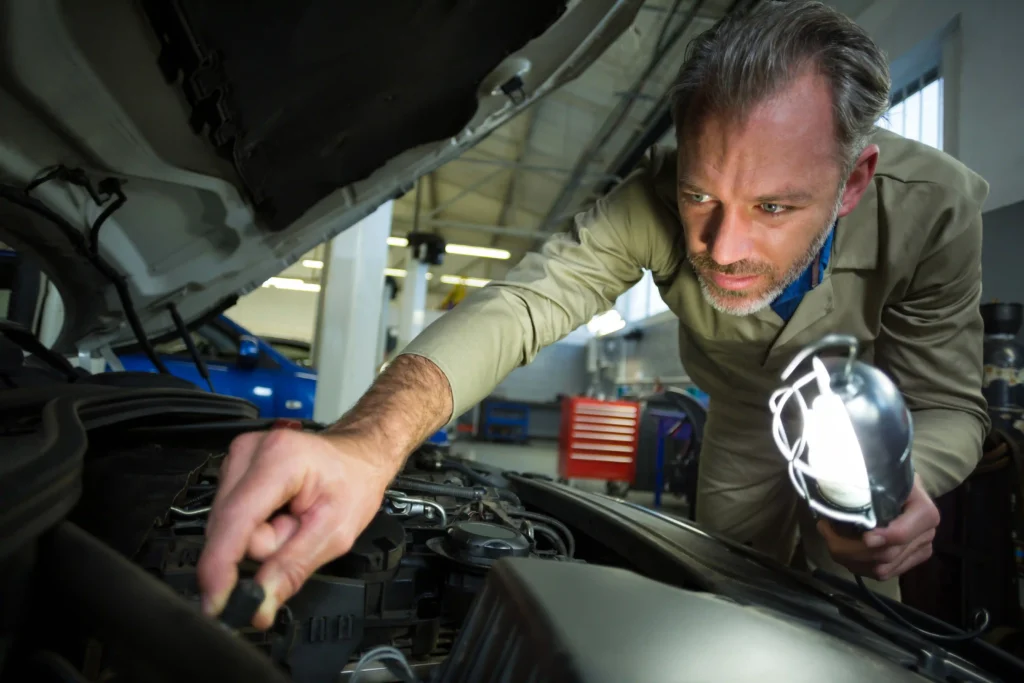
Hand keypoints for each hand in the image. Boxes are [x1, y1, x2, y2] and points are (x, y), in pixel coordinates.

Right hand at [197, 428, 393, 628]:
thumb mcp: (336, 533)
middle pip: (228, 529)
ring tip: (291, 519)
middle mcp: (251, 452)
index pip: (235, 521)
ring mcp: (238, 457)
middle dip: (261, 547)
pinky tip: (278, 512)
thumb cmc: (354, 483)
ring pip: (226, 528)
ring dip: (259, 536)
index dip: (220, 566)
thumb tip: (259, 605)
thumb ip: (293, 570)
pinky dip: (255, 525)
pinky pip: (230, 519)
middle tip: (297, 531)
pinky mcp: (233, 468)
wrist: (357, 456)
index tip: (216, 602)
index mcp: (280, 460)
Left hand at [817, 474, 939, 581]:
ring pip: (881, 569)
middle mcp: (927, 534)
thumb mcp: (883, 474)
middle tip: (825, 531)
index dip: (880, 538)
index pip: (901, 534)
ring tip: (830, 539)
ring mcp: (920, 550)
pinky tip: (844, 552)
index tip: (860, 535)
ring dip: (850, 559)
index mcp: (924, 512)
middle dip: (849, 548)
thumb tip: (838, 487)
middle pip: (886, 555)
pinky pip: (883, 574)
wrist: (905, 486)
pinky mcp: (911, 561)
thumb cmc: (889, 477)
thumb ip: (869, 483)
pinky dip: (859, 566)